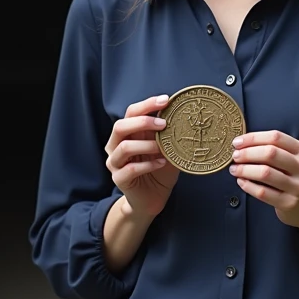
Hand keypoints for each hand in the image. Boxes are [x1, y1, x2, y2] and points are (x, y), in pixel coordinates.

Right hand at [105, 94, 178, 220]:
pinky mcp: (119, 179)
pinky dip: (148, 165)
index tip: (166, 100)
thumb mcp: (166, 148)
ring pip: (124, 147)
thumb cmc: (158, 169)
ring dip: (146, 145)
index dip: (147, 104)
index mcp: (127, 134)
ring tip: (162, 148)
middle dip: (143, 122)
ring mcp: (115, 163)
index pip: (131, 113)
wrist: (152, 198)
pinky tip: (161, 163)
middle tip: (164, 124)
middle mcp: (116, 146)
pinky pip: (130, 169)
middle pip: (120, 126)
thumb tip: (183, 114)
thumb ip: (168, 133)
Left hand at [229, 130, 298, 228]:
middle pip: (271, 153)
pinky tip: (241, 181)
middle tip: (235, 156)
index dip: (254, 138)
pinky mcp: (289, 203)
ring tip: (235, 169)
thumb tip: (242, 143)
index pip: (276, 137)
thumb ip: (273, 149)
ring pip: (265, 173)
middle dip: (248, 153)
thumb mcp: (292, 159)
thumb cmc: (293, 178)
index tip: (238, 142)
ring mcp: (297, 186)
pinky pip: (263, 192)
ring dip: (244, 169)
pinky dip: (248, 185)